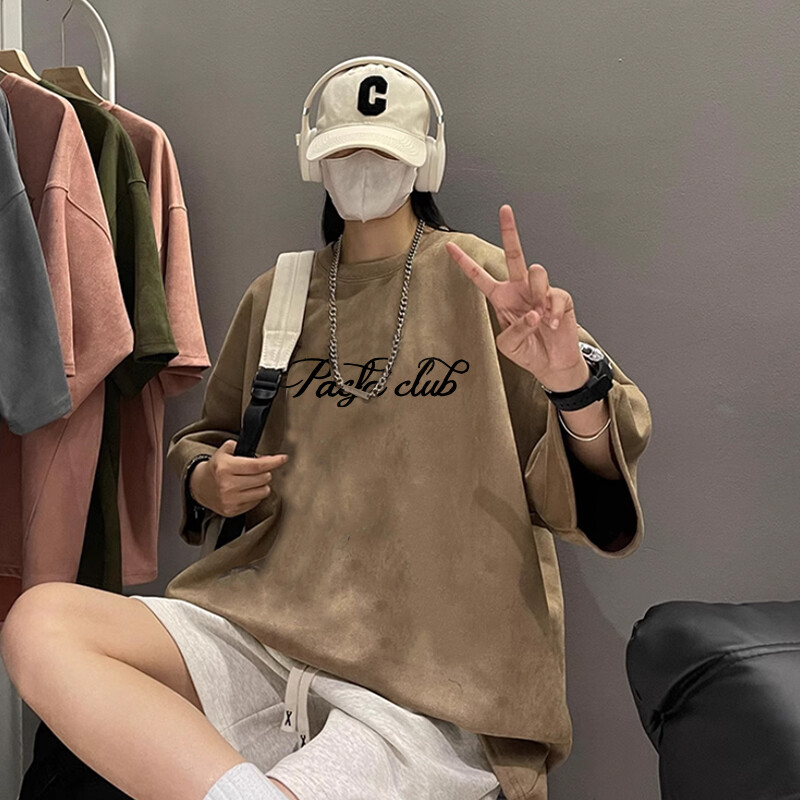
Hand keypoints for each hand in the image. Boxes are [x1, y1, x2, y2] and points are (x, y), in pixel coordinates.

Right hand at [191, 439, 289, 516]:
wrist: (200, 487)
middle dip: (265, 472)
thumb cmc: (216, 468)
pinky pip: (256, 503)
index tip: (283, 458)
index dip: (273, 461)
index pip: (257, 465)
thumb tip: (265, 457)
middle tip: (258, 471)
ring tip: (252, 481)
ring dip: (262, 485)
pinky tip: (246, 491)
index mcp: (225, 468)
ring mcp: (230, 500)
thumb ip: (243, 448)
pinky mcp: (232, 511)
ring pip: (263, 492)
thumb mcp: (225, 451)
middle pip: (263, 478)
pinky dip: (255, 496)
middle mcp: (227, 485)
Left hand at [445, 204, 589, 391]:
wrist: (552, 364)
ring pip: (537, 272)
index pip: (480, 276)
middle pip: (514, 254)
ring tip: (539, 316)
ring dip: (537, 294)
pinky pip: (555, 295)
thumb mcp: (508, 345)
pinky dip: (552, 312)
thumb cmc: (528, 351)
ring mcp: (540, 292)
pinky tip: (551, 324)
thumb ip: (514, 328)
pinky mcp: (559, 298)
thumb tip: (533, 311)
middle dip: (509, 231)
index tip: (450, 246)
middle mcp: (520, 289)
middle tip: (504, 210)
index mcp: (501, 298)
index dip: (464, 262)